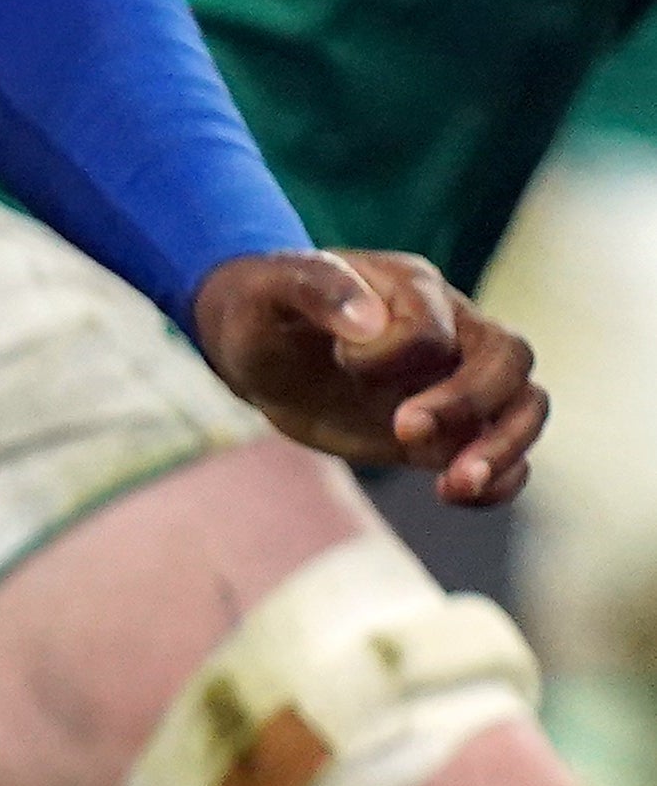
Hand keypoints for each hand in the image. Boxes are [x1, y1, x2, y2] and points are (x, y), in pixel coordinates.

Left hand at [190, 247, 541, 504]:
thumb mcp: (272, 291)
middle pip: (510, 358)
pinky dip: (500, 480)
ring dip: (503, 447)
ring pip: (526, 404)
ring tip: (454, 485)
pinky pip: (507, 454)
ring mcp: (457, 381)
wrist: (261, 347)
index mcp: (414, 290)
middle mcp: (454, 331)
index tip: (343, 364)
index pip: (436, 327)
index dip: (395, 353)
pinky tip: (455, 495)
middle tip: (403, 432)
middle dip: (468, 402)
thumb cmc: (266, 309)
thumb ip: (318, 291)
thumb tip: (367, 322)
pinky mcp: (448, 431)